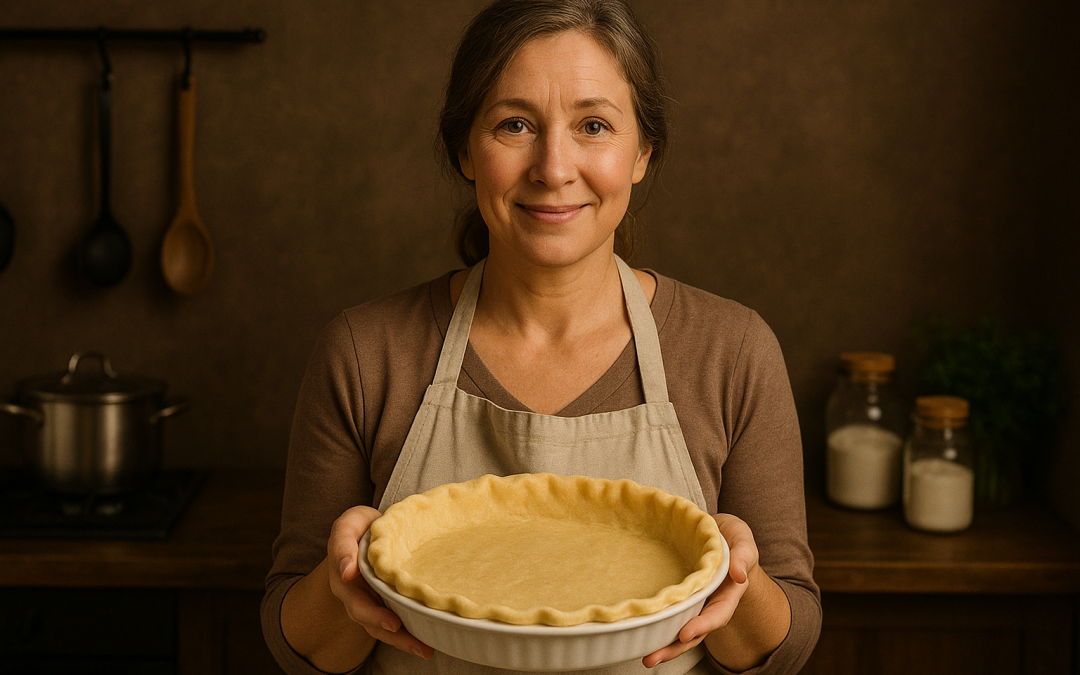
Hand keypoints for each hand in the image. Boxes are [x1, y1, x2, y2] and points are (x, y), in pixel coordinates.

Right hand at [327, 505, 433, 659]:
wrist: (372, 531)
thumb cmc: (360, 526)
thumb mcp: (349, 524)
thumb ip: (343, 544)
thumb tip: (347, 572)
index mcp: (344, 574)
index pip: (353, 593)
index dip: (371, 611)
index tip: (390, 621)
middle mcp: (353, 594)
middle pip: (367, 616)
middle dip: (385, 627)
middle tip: (402, 631)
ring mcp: (369, 602)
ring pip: (380, 627)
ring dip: (401, 640)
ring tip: (424, 649)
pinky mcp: (385, 605)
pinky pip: (394, 625)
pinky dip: (408, 636)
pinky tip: (426, 644)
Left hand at [642, 513, 758, 667]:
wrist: (720, 533)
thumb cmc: (733, 538)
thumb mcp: (743, 540)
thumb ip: (743, 555)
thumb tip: (739, 575)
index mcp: (728, 592)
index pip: (717, 614)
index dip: (703, 626)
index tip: (686, 634)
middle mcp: (709, 602)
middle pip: (695, 631)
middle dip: (676, 647)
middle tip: (653, 657)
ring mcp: (693, 602)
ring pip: (679, 627)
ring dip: (663, 644)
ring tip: (646, 657)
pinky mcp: (678, 596)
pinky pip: (668, 613)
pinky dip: (656, 625)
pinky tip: (638, 632)